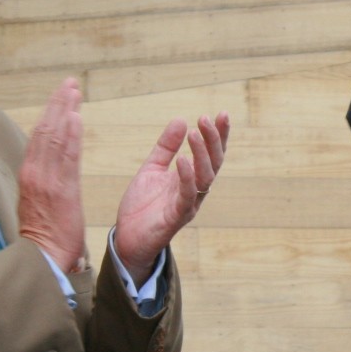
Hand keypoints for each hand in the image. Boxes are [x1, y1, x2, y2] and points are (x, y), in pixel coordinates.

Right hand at [17, 79, 85, 273]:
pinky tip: (75, 117)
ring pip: (53, 138)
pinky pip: (65, 157)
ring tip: (74, 90)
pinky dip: (69, 135)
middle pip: (45, 130)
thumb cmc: (44, 235)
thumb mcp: (42, 203)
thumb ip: (47, 183)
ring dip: (64, 111)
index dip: (51, 114)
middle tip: (69, 83)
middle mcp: (34, 173)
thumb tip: (52, 172)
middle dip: (58, 104)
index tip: (62, 96)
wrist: (42, 258)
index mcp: (30, 175)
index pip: (40, 138)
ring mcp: (45, 180)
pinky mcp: (59, 190)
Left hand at [111, 111, 230, 282]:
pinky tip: (182, 160)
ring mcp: (188, 204)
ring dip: (201, 154)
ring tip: (195, 133)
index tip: (222, 114)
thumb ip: (166, 147)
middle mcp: (196, 190)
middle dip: (213, 140)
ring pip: (205, 177)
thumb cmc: (142, 206)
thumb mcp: (152, 169)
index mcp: (191, 178)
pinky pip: (186, 195)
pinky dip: (186, 177)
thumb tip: (181, 120)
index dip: (219, 135)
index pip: (211, 153)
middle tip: (206, 118)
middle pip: (214, 162)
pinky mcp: (176, 217)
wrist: (127, 238)